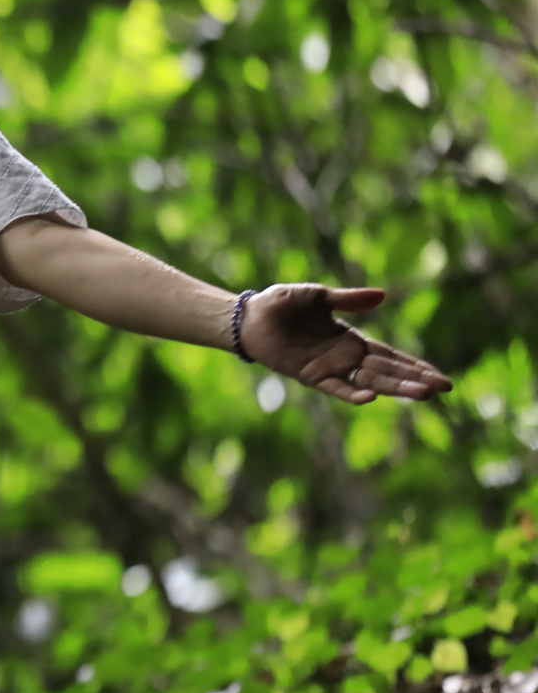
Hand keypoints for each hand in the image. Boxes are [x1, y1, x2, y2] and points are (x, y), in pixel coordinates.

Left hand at [238, 284, 451, 404]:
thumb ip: (348, 300)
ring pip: (369, 381)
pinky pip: (334, 387)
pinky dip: (352, 392)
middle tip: (443, 389)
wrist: (249, 316)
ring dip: (394, 388)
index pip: (392, 356)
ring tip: (422, 394)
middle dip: (415, 380)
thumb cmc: (281, 304)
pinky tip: (371, 397)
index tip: (441, 378)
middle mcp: (345, 358)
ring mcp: (329, 369)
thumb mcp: (318, 296)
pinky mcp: (309, 376)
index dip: (415, 366)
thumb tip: (383, 296)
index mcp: (351, 340)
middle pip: (387, 372)